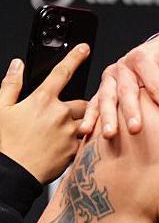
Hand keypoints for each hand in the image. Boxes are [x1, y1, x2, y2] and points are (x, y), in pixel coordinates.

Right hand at [0, 44, 89, 183]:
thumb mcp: (0, 109)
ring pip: (86, 121)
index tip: (84, 48)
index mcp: (42, 101)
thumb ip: (11, 85)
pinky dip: (78, 141)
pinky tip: (63, 146)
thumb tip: (17, 65)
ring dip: (80, 123)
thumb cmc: (4, 143)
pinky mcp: (75, 149)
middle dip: (76, 107)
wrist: (11, 174)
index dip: (75, 57)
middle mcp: (61, 114)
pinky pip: (84, 140)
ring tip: (62, 133)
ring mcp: (70, 132)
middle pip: (81, 102)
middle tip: (60, 116)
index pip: (62, 72)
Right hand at [78, 32, 158, 138]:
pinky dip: (89, 116)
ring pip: (106, 97)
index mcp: (144, 56)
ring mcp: (112, 77)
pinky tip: (85, 131)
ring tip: (110, 134)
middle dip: (131, 111)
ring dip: (107, 116)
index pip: (156, 83)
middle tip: (136, 130)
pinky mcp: (107, 87)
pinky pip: (94, 102)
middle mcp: (124, 66)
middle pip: (127, 91)